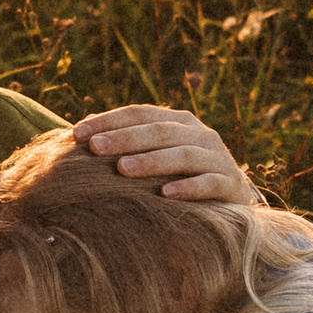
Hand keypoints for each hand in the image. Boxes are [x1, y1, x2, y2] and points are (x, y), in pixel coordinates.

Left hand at [69, 102, 261, 207]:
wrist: (234, 199)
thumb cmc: (183, 176)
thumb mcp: (159, 155)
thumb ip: (129, 145)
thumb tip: (78, 136)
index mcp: (178, 121)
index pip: (140, 114)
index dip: (109, 120)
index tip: (77, 133)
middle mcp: (200, 134)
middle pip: (159, 131)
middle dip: (125, 138)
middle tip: (95, 148)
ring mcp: (217, 157)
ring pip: (183, 155)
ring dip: (151, 161)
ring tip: (122, 170)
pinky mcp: (230, 184)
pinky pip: (209, 184)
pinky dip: (189, 187)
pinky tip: (166, 195)